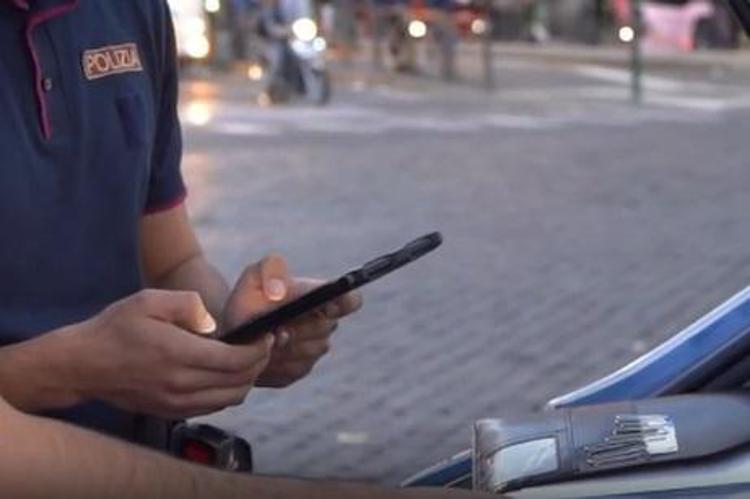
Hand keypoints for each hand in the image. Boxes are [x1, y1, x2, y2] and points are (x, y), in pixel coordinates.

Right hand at [69, 290, 274, 418]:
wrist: (83, 364)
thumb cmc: (116, 327)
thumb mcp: (149, 300)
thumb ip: (187, 305)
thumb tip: (213, 322)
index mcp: (179, 354)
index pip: (236, 360)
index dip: (260, 349)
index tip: (267, 335)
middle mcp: (180, 384)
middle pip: (240, 382)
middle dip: (260, 363)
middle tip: (265, 345)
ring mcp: (176, 402)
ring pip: (230, 400)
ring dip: (247, 381)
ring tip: (250, 360)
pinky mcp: (170, 412)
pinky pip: (213, 408)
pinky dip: (228, 393)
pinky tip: (227, 374)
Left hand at [222, 253, 362, 387]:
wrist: (230, 335)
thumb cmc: (247, 301)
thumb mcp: (253, 276)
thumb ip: (270, 269)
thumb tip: (280, 292)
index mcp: (320, 298)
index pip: (350, 300)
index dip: (345, 302)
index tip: (328, 305)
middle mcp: (324, 324)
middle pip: (324, 328)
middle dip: (300, 327)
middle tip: (277, 327)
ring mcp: (313, 350)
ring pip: (309, 351)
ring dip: (286, 345)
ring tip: (266, 338)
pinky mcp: (298, 371)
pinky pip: (293, 369)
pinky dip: (276, 361)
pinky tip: (263, 354)